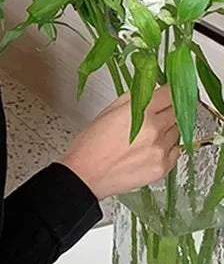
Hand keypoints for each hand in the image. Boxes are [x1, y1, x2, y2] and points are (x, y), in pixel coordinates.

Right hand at [60, 85, 180, 200]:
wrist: (87, 174)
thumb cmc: (92, 144)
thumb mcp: (108, 111)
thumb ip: (133, 98)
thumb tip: (147, 89)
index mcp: (140, 112)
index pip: (170, 93)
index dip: (168, 91)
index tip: (166, 92)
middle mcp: (155, 130)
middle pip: (177, 112)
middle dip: (167, 110)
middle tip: (152, 114)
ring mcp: (161, 150)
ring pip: (177, 131)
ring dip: (166, 129)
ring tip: (145, 135)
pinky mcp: (164, 167)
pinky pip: (175, 151)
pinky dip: (166, 147)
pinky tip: (148, 148)